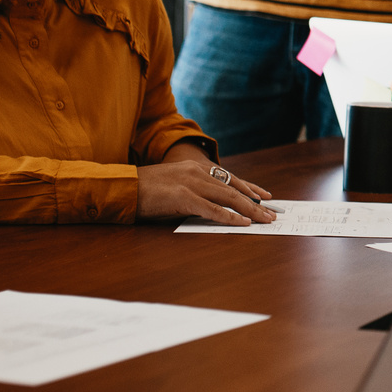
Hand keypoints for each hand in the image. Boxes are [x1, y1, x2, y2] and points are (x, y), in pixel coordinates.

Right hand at [136, 154, 276, 224]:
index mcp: (194, 168)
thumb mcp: (172, 187)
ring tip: (265, 219)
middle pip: (233, 188)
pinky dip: (230, 217)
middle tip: (272, 212)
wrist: (120, 188)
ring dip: (249, 210)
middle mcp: (195, 172)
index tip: (264, 196)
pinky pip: (211, 209)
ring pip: (228, 197)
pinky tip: (243, 223)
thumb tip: (210, 207)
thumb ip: (192, 192)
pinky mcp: (182, 197)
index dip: (248, 187)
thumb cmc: (143, 192)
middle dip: (255, 201)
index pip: (228, 178)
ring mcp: (189, 183)